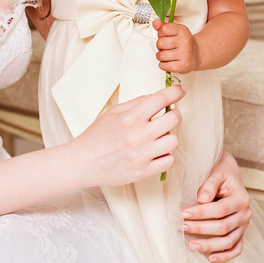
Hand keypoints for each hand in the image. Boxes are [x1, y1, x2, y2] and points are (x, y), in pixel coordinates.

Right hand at [70, 84, 185, 187]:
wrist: (83, 163)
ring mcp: (142, 155)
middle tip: (167, 117)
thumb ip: (136, 103)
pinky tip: (155, 153)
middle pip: (174, 119)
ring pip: (174, 140)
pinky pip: (169, 161)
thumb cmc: (96, 136)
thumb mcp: (113, 112)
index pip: (161, 99)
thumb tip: (155, 97)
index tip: (181, 90)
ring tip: (157, 138)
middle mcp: (138, 136)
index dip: (175, 91)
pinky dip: (165, 156)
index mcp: (130, 118)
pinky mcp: (144, 172)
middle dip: (174, 114)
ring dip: (168, 137)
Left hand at [153, 20, 200, 73]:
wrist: (197, 54)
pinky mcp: (183, 66)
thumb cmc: (183, 42)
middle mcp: (185, 42)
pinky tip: (168, 62)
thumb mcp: (175, 31)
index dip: (160, 33)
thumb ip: (164, 26)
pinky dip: (163, 65)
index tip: (165, 36)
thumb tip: (155, 23)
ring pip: (161, 55)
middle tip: (165, 47)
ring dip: (160, 56)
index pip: (163, 29)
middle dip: (160, 46)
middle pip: (160, 43)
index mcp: (182, 31)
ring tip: (167, 55)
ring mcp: (184, 54)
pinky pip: (164, 66)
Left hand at [180, 150, 252, 262]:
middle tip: (181, 227)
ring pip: (228, 241)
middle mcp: (245, 213)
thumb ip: (210, 184)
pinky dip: (225, 256)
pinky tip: (210, 258)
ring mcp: (243, 225)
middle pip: (223, 227)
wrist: (229, 174)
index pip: (220, 209)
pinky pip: (236, 248)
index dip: (201, 213)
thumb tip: (202, 199)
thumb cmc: (221, 173)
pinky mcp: (240, 232)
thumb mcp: (216, 173)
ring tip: (191, 245)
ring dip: (209, 245)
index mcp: (241, 198)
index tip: (184, 213)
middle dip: (200, 228)